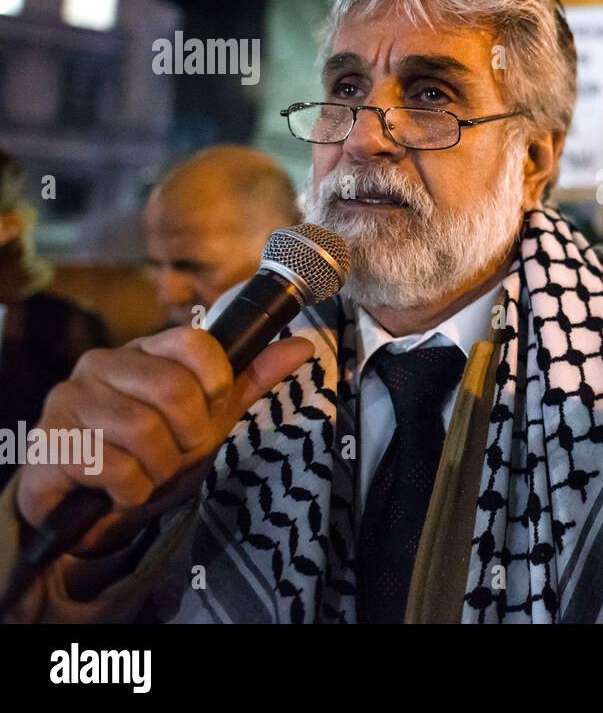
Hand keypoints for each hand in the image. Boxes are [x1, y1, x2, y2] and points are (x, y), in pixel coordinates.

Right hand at [14, 327, 312, 555]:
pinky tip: (121, 490)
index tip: (210, 412)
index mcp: (146, 351)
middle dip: (188, 437)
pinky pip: (113, 466)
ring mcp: (71, 398)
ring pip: (143, 430)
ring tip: (147, 473)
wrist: (96, 508)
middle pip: (174, 389)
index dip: (215, 385)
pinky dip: (131, 490)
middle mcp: (103, 364)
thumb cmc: (155, 455)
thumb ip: (251, 382)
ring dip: (159, 468)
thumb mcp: (211, 419)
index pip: (197, 342)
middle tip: (176, 454)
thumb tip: (303, 346)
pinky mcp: (51, 441)